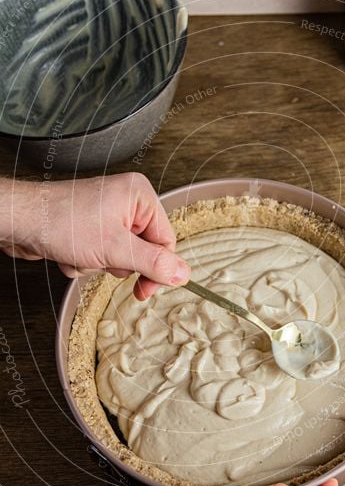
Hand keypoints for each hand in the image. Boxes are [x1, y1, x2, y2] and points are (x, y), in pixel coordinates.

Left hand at [0, 173, 189, 298]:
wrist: (19, 221)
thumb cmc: (61, 222)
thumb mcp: (116, 249)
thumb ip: (154, 263)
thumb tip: (183, 273)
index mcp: (139, 195)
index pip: (166, 240)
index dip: (157, 268)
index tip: (145, 290)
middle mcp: (126, 201)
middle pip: (143, 250)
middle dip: (119, 263)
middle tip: (104, 260)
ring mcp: (107, 215)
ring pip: (120, 257)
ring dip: (100, 264)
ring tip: (82, 251)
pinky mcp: (90, 228)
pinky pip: (101, 256)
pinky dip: (86, 262)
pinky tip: (70, 252)